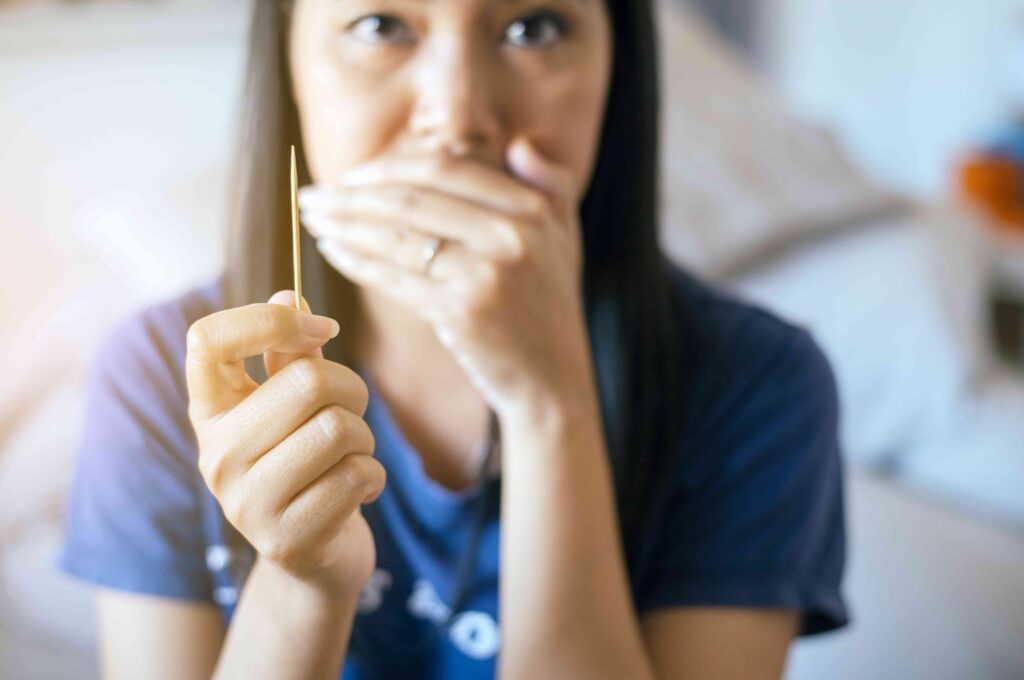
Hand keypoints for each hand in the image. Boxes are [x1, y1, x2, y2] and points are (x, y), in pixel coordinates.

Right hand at [184, 291, 384, 597]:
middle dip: (351, 390)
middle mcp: (216, 454)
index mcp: (210, 410)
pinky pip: (356, 476)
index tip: (320, 328)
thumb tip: (290, 291)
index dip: (271, 319)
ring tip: (352, 456)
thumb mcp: (292, 409)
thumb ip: (291, 356)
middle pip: (307, 382)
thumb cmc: (307, 465)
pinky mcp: (285, 540)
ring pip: (338, 429)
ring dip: (364, 438)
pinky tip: (358, 491)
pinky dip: (373, 477)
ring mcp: (244, 502)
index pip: (207, 338)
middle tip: (351, 412)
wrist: (313, 559)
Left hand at [298, 136, 593, 418]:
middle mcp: (510, 234)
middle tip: (312, 195)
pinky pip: (394, 276)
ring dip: (343, 224)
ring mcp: (484, 273)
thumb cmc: (550, 309)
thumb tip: (519, 146)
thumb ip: (550, 187)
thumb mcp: (565, 240)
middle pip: (411, 198)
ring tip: (311, 219)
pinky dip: (356, 260)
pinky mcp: (460, 311)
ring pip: (396, 236)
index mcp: (529, 209)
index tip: (351, 175)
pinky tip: (331, 251)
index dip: (389, 167)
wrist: (554, 382)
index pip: (445, 169)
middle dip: (351, 193)